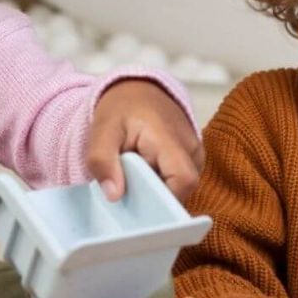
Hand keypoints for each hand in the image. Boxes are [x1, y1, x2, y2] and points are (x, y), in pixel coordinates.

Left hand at [85, 80, 201, 201]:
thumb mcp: (102, 130)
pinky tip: (145, 176)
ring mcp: (195, 153)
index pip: (183, 180)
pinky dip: (162, 183)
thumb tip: (114, 196)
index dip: (165, 199)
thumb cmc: (121, 109)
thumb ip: (102, 161)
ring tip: (136, 179)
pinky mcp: (193, 158)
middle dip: (157, 199)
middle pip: (183, 188)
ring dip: (159, 190)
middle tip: (130, 195)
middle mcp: (190, 146)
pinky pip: (180, 181)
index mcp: (169, 138)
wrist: (138, 90)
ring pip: (182, 187)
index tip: (141, 207)